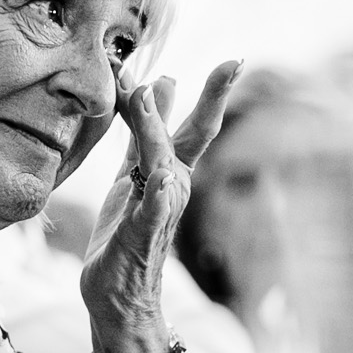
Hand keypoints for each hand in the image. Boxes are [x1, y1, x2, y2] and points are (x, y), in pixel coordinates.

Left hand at [79, 60, 240, 352]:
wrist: (116, 293)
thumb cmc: (124, 232)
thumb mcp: (133, 172)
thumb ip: (146, 132)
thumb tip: (163, 83)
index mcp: (172, 168)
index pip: (195, 123)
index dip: (213, 91)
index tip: (235, 60)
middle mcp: (175, 184)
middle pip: (197, 135)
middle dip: (213, 100)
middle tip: (232, 65)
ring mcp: (162, 208)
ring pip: (162, 160)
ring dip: (155, 127)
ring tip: (149, 92)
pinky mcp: (142, 232)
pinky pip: (151, 208)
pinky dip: (157, 191)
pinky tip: (160, 175)